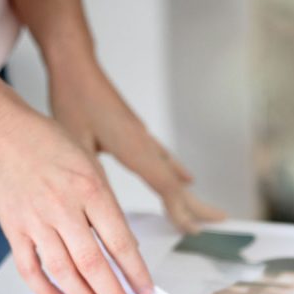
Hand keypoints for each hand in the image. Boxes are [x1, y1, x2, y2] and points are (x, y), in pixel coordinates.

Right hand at [0, 97, 152, 293]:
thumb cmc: (48, 145)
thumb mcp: (90, 165)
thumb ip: (106, 206)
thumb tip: (125, 247)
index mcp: (90, 189)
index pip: (120, 241)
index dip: (135, 272)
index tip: (146, 291)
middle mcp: (63, 208)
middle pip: (93, 264)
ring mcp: (36, 221)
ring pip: (63, 272)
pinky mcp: (14, 229)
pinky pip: (29, 269)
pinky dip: (45, 290)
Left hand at [49, 57, 226, 233]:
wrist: (74, 63)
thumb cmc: (73, 98)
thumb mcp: (77, 145)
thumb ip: (95, 179)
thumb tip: (106, 212)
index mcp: (134, 148)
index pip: (166, 187)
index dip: (180, 211)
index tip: (192, 231)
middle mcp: (144, 142)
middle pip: (177, 182)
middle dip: (198, 204)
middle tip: (220, 221)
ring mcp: (142, 136)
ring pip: (173, 171)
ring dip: (189, 192)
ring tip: (206, 208)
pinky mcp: (136, 131)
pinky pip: (165, 158)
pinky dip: (177, 172)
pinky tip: (185, 177)